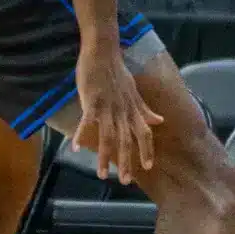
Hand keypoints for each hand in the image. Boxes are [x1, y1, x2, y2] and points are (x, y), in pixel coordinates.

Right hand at [70, 49, 161, 185]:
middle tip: (125, 181)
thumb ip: (144, 109)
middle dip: (126, 162)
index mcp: (132, 109)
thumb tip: (159, 121)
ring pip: (107, 136)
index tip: (148, 167)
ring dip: (104, 156)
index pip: (144, 133)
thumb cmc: (117, 72)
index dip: (147, 150)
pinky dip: (81, 134)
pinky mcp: (92, 100)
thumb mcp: (134, 92)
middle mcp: (122, 111)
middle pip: (127, 140)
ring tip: (101, 174)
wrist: (104, 52)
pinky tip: (75, 147)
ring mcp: (107, 107)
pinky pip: (87, 121)